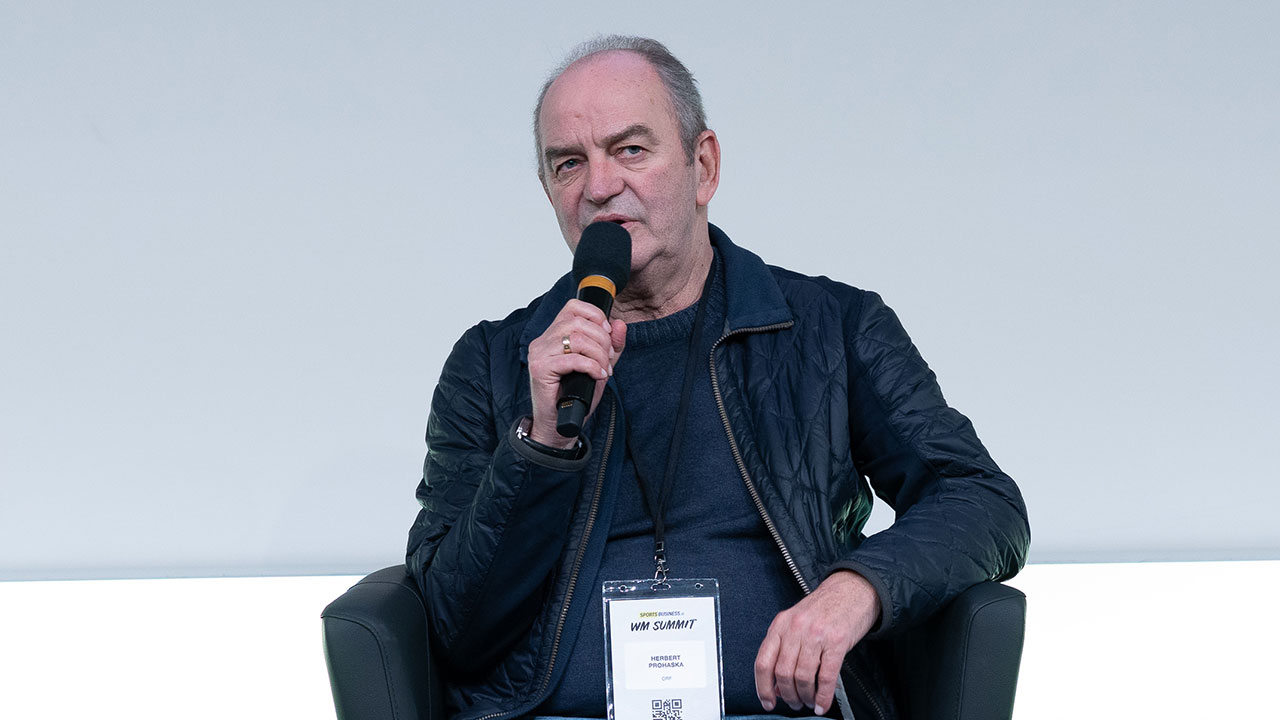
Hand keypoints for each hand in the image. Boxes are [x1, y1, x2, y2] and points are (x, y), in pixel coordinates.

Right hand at [527, 299, 625, 446]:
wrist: (559, 424)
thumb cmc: (575, 395)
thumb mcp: (599, 366)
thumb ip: (611, 346)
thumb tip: (619, 324)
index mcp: (553, 335)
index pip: (573, 307)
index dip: (595, 315)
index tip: (607, 333)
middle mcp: (543, 341)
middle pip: (577, 323)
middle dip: (601, 339)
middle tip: (608, 358)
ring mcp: (539, 354)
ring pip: (575, 339)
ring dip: (597, 353)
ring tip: (603, 368)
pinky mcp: (540, 369)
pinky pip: (572, 359)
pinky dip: (591, 366)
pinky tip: (597, 375)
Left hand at [754, 570, 880, 715]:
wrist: (852, 589)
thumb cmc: (825, 607)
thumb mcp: (797, 622)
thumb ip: (784, 649)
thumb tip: (777, 684)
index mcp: (781, 624)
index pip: (763, 662)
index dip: (763, 687)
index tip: (768, 701)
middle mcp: (795, 628)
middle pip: (783, 673)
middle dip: (788, 695)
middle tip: (794, 703)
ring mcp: (816, 634)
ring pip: (803, 677)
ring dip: (805, 696)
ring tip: (809, 702)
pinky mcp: (837, 642)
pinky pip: (826, 677)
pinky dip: (823, 696)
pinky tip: (823, 703)